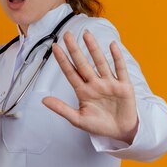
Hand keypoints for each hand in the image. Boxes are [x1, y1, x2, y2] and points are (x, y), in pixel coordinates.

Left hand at [42, 30, 138, 144]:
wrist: (121, 132)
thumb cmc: (99, 125)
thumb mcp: (78, 120)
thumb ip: (62, 109)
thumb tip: (43, 100)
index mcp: (83, 91)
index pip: (70, 72)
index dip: (63, 60)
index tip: (55, 47)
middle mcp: (95, 84)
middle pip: (83, 64)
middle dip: (75, 49)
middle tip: (67, 35)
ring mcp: (109, 83)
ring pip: (100, 62)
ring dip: (93, 48)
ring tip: (86, 35)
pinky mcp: (124, 86)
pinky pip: (120, 69)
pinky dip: (117, 57)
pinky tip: (112, 45)